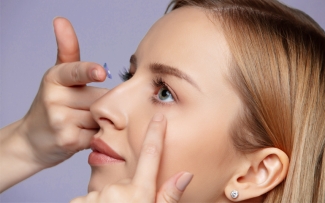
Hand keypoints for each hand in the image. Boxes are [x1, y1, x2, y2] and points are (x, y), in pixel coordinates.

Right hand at [0, 17, 108, 191]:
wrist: (34, 140)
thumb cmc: (53, 104)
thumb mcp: (58, 76)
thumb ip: (67, 51)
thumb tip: (61, 20)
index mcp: (54, 78)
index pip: (74, 72)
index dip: (89, 72)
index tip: (100, 73)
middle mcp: (54, 99)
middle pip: (99, 97)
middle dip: (101, 103)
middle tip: (85, 108)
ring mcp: (60, 122)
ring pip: (100, 116)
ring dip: (100, 119)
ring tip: (83, 122)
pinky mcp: (69, 141)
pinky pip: (98, 134)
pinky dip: (97, 134)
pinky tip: (84, 133)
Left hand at [71, 113, 192, 202]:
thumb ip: (168, 196)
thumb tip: (185, 175)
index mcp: (139, 194)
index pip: (151, 157)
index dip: (155, 135)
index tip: (158, 117)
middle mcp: (118, 191)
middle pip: (125, 182)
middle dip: (126, 193)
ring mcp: (97, 197)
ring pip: (107, 191)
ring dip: (109, 202)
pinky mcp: (79, 201)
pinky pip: (90, 198)